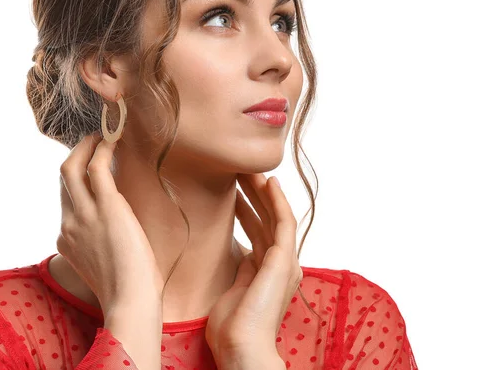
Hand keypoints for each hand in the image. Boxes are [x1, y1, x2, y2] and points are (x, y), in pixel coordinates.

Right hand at [56, 132, 164, 314]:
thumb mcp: (102, 265)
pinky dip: (103, 149)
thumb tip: (115, 232)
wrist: (131, 299)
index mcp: (67, 240)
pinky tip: (113, 140)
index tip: (91, 168)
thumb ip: (99, 246)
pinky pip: (97, 167)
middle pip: (63, 180)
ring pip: (72, 168)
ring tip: (100, 135)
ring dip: (85, 146)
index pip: (66, 202)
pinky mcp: (107, 206)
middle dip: (74, 156)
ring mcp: (84, 215)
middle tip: (90, 141)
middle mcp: (69, 224)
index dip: (77, 182)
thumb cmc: (126, 289)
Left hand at [205, 173, 302, 362]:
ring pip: (275, 215)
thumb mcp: (232, 288)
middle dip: (253, 194)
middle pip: (267, 219)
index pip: (258, 230)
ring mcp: (285, 261)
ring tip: (248, 169)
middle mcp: (281, 263)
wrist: (241, 347)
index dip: (247, 208)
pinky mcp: (285, 260)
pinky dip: (277, 200)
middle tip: (238, 171)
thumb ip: (238, 269)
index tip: (232, 190)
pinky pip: (283, 222)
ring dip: (263, 191)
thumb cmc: (232, 327)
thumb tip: (236, 252)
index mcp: (268, 270)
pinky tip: (268, 182)